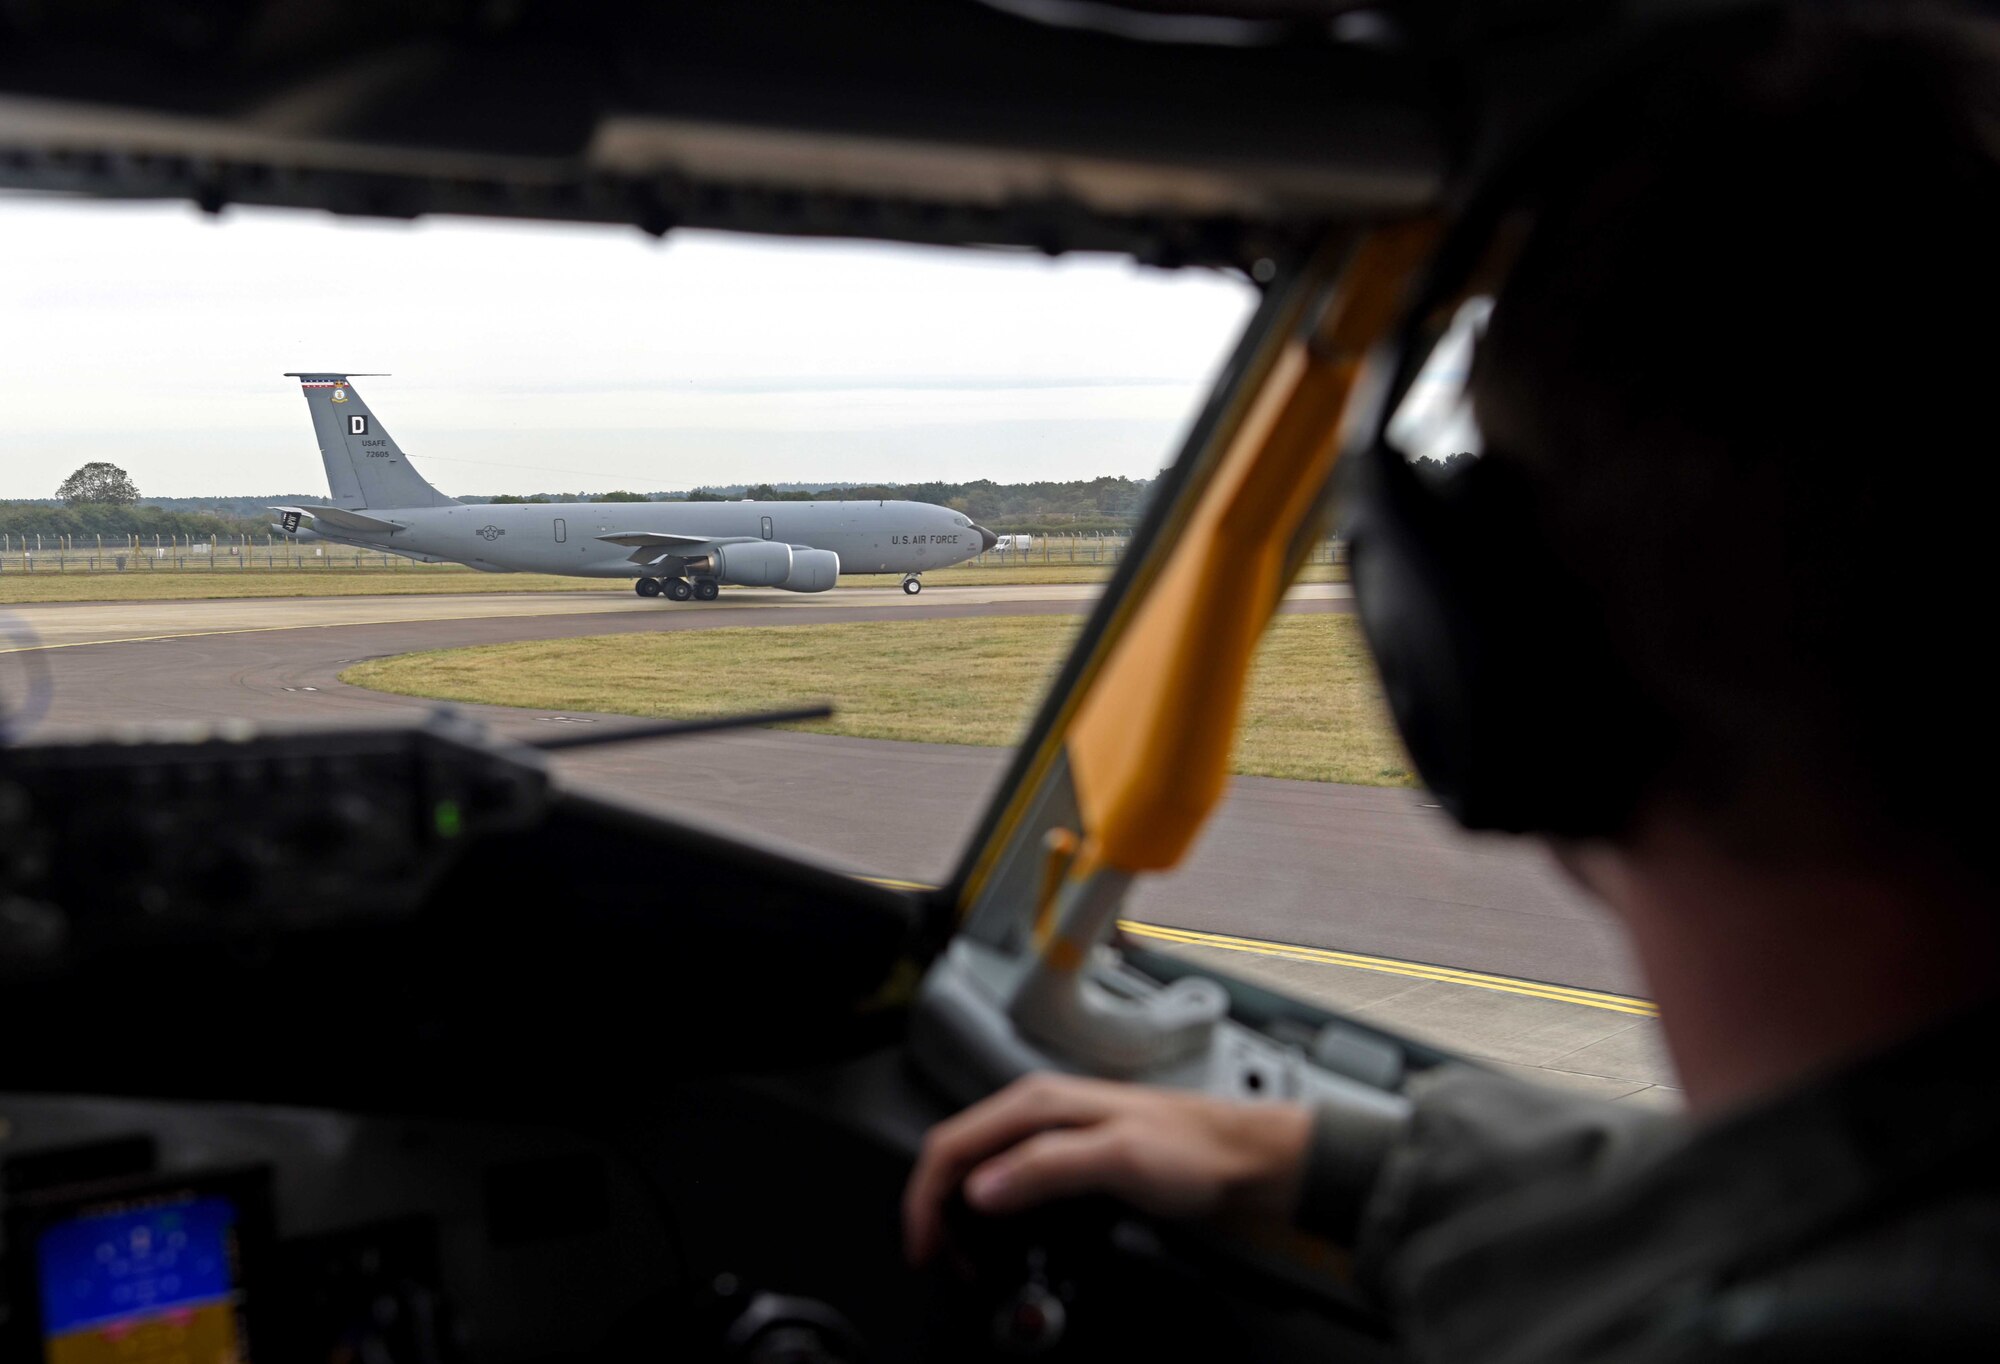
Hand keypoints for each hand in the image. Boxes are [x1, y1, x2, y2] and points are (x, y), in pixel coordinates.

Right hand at [903, 1072, 1312, 1264]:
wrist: (1241, 1159)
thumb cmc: (1192, 1150)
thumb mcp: (1118, 1158)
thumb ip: (1046, 1168)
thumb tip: (980, 1188)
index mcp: (1037, 1104)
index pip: (951, 1145)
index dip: (926, 1200)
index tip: (925, 1247)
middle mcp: (1037, 1113)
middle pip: (956, 1157)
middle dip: (937, 1211)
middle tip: (943, 1263)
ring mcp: (1051, 1135)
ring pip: (978, 1171)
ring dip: (960, 1216)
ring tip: (966, 1260)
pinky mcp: (1067, 1160)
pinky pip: (1008, 1184)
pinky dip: (991, 1216)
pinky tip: (1002, 1241)